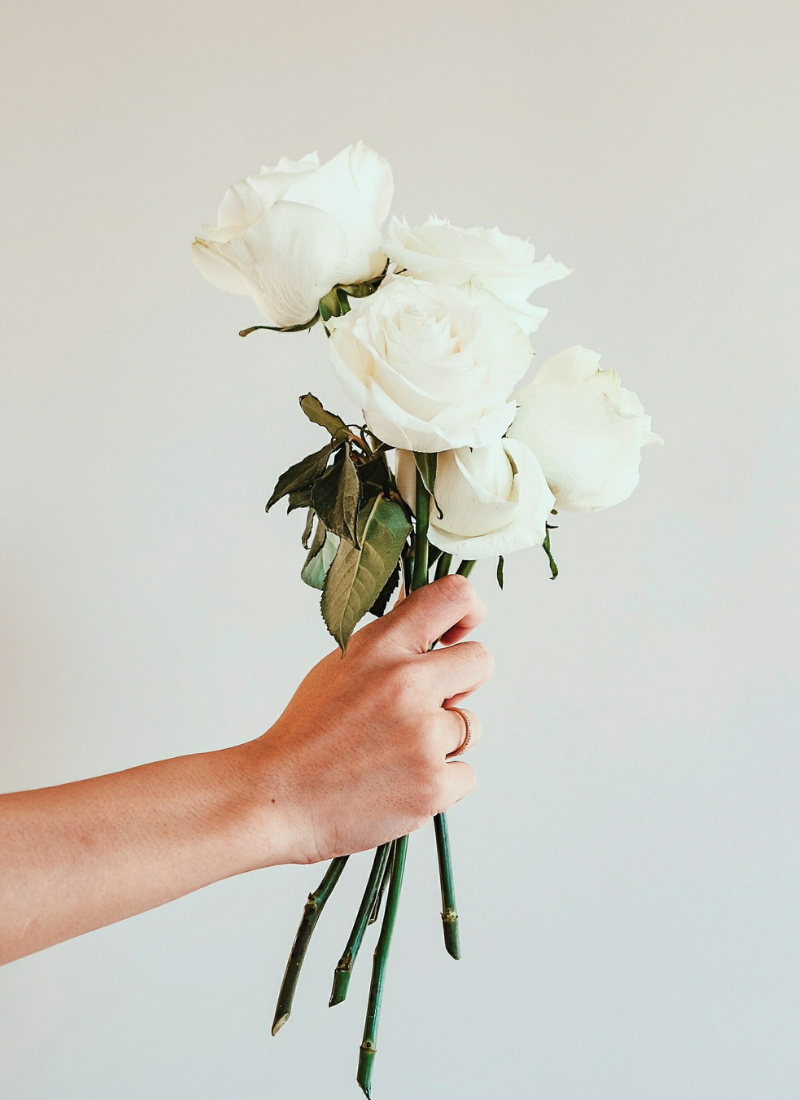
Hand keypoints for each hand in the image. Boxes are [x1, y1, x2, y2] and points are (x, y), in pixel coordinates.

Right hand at [245, 575, 491, 865]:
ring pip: (471, 725)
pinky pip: (465, 775)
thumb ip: (391, 642)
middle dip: (462, 684)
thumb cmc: (309, 732)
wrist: (279, 799)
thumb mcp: (342, 666)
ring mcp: (423, 736)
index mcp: (382, 647)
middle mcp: (407, 684)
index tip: (458, 634)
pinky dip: (439, 784)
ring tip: (395, 754)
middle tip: (426, 706)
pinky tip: (398, 784)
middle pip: (480, 661)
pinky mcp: (433, 785)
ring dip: (444, 740)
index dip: (469, 611)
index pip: (454, 596)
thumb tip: (432, 618)